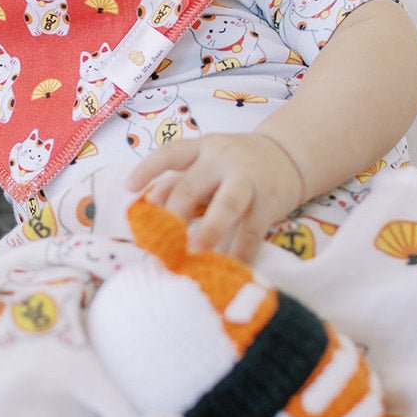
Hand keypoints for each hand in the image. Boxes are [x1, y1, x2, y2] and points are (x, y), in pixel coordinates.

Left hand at [124, 133, 303, 261]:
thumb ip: (178, 179)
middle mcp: (222, 160)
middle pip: (193, 184)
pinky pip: (251, 231)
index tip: (129, 189)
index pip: (171, 154)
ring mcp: (247, 181)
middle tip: (160, 242)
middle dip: (174, 214)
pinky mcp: (268, 204)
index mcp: (202, 148)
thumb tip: (149, 204)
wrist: (287, 156)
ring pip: (227, 204)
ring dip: (209, 231)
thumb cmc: (233, 163)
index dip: (148, 169)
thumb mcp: (206, 162)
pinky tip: (226, 268)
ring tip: (195, 254)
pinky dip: (238, 253)